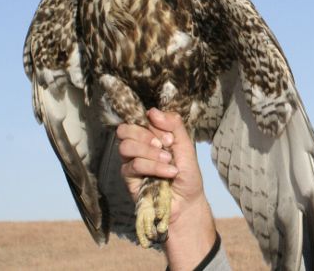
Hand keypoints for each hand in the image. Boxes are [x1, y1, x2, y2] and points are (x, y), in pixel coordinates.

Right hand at [117, 108, 217, 270]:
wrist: (187, 202)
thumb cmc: (187, 175)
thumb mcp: (186, 146)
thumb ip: (173, 126)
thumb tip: (153, 111)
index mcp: (151, 136)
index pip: (140, 118)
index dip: (152, 123)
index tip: (170, 136)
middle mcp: (139, 147)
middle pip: (125, 129)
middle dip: (146, 135)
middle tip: (165, 145)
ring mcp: (132, 162)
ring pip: (126, 146)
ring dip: (149, 151)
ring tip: (168, 160)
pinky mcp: (129, 179)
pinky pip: (133, 165)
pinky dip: (154, 166)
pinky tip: (168, 172)